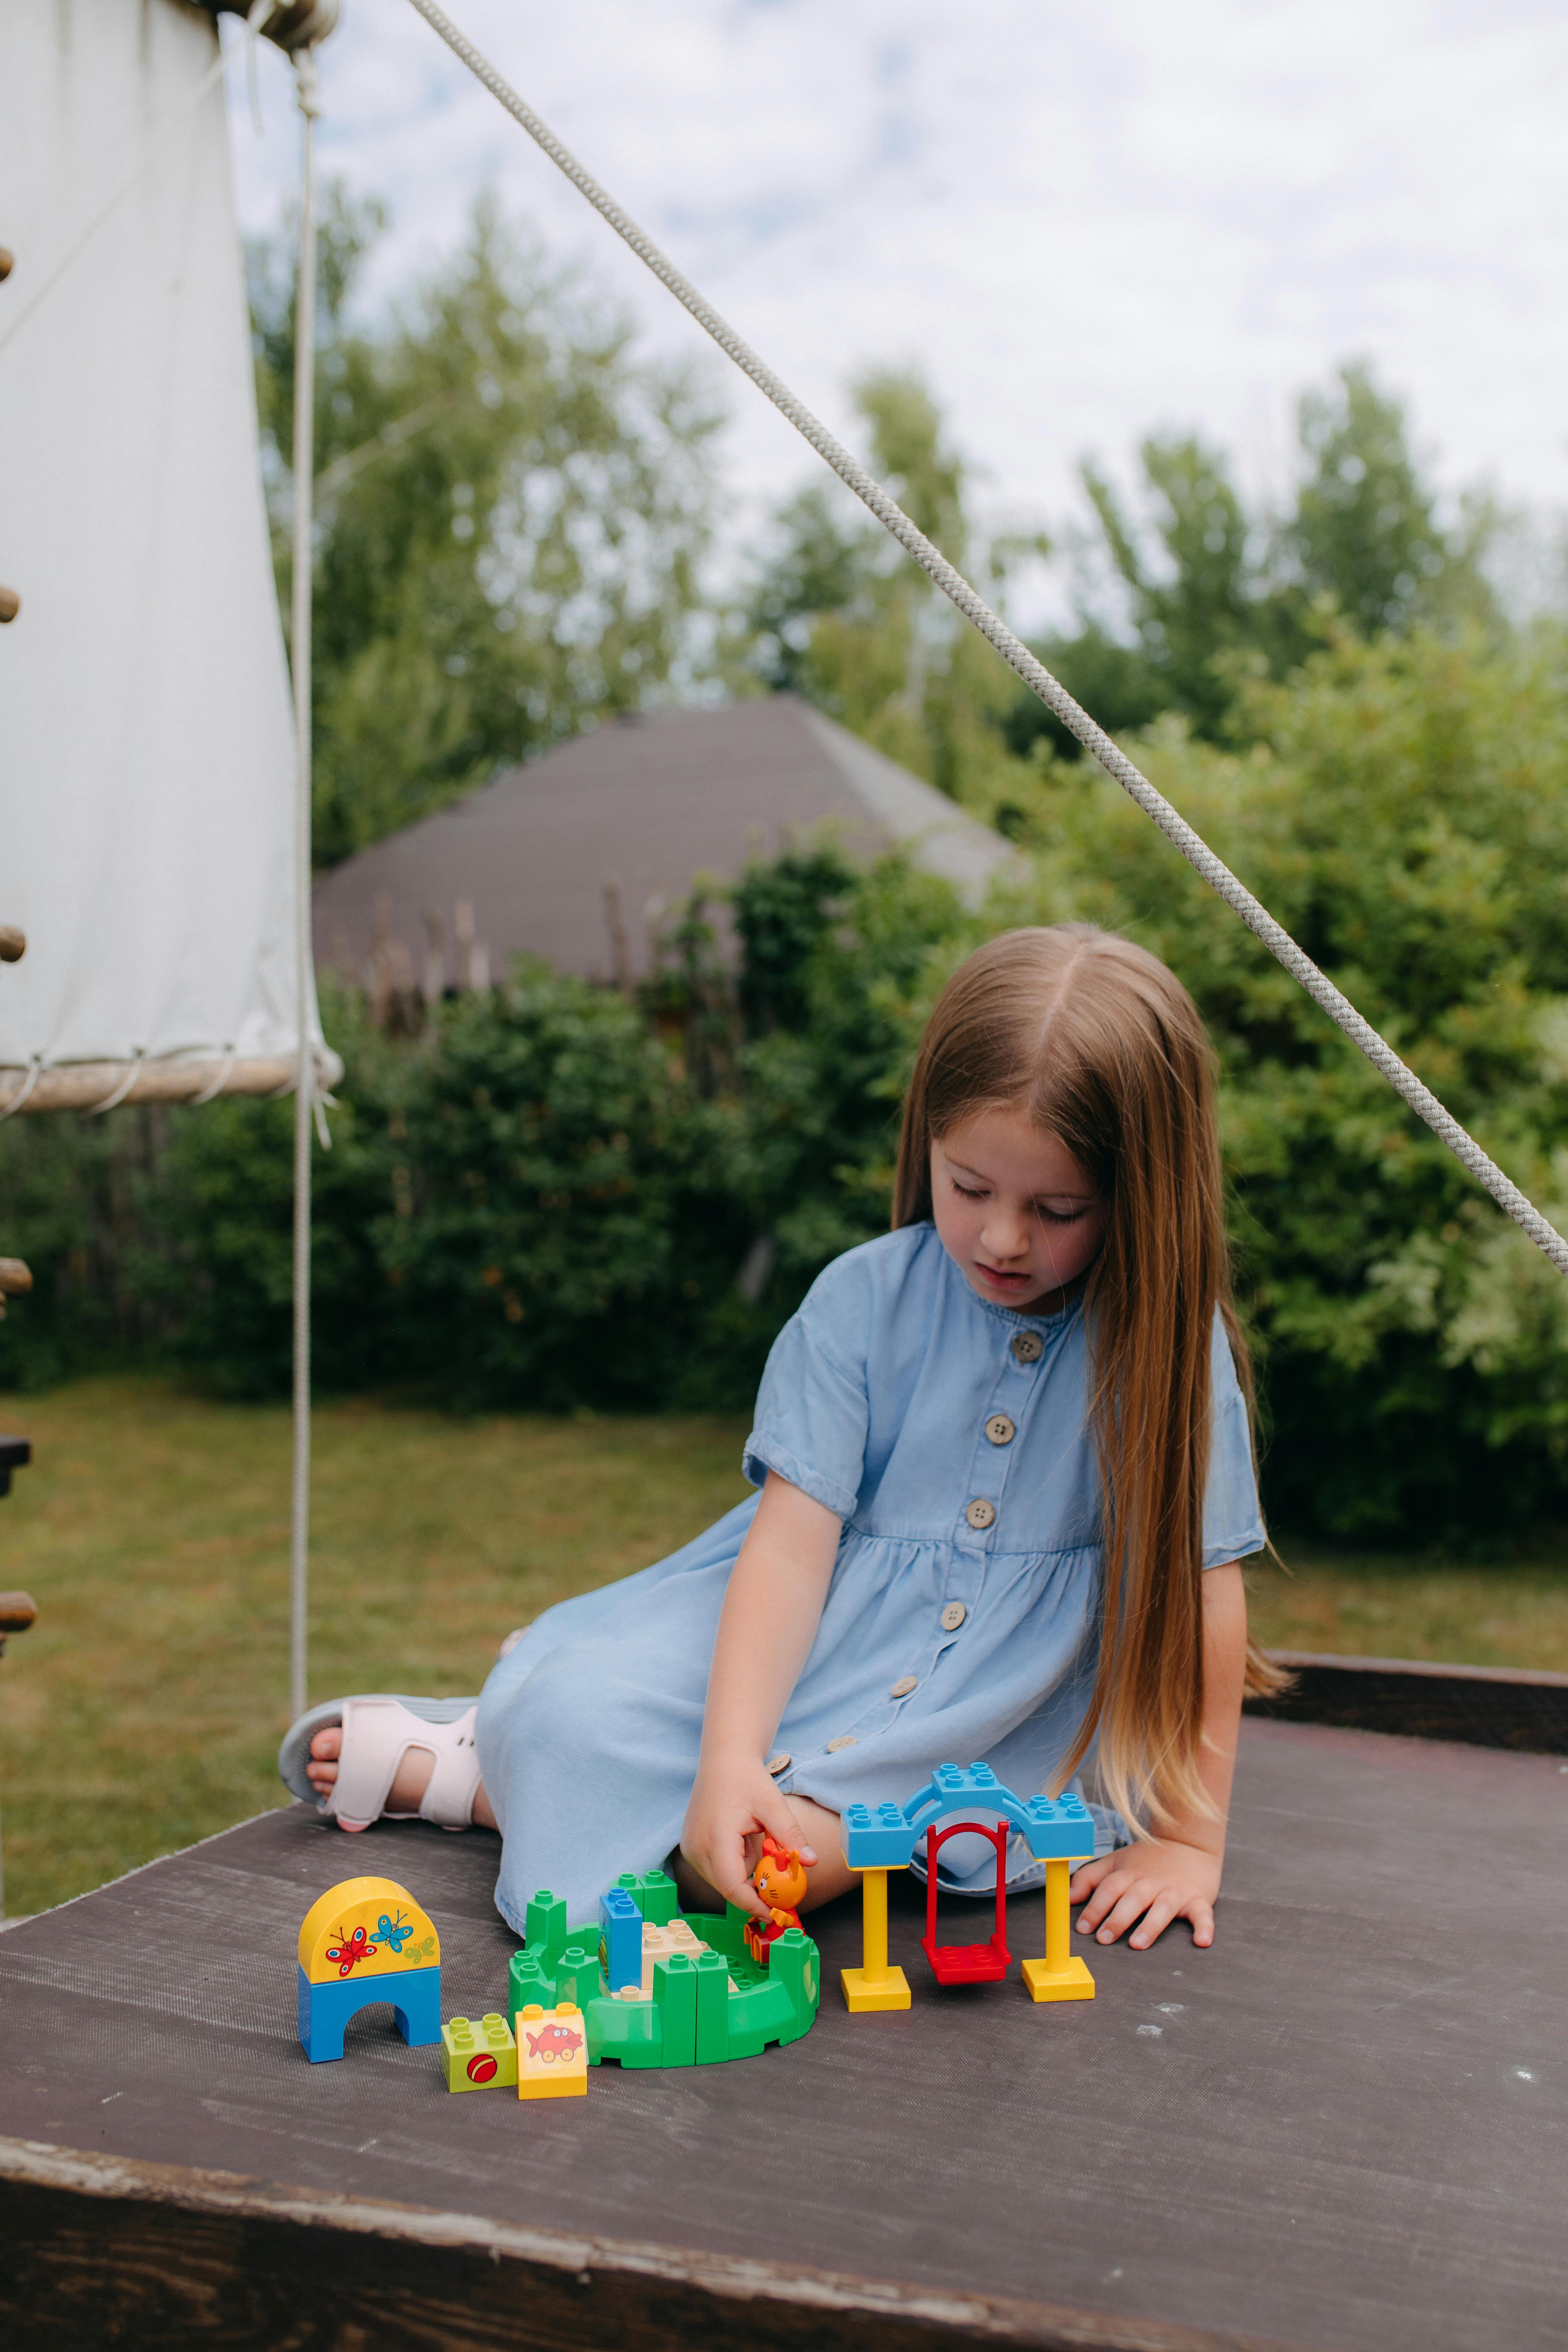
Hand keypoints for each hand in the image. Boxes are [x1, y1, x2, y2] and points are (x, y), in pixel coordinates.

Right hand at [681, 1752, 816, 1916]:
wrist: (723, 1759)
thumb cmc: (747, 1779)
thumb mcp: (773, 1805)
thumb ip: (791, 1836)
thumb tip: (812, 1862)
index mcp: (716, 1838)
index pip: (733, 1886)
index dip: (754, 1904)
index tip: (775, 1912)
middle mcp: (696, 1847)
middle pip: (727, 1887)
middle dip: (754, 1888)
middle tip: (780, 1880)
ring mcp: (690, 1848)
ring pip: (722, 1880)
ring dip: (744, 1873)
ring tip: (754, 1838)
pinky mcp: (691, 1847)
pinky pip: (716, 1869)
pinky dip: (734, 1864)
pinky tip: (742, 1838)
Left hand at [1069, 1839, 1221, 1949]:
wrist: (1188, 1842)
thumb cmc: (1147, 1859)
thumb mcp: (1116, 1862)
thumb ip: (1091, 1878)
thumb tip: (1068, 1898)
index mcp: (1130, 1873)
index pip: (1109, 1889)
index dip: (1095, 1907)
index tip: (1083, 1928)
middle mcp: (1151, 1882)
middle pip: (1132, 1899)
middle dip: (1117, 1919)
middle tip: (1104, 1938)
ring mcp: (1175, 1890)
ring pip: (1162, 1907)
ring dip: (1150, 1926)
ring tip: (1137, 1943)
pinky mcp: (1198, 1899)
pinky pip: (1202, 1914)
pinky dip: (1204, 1927)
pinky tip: (1202, 1941)